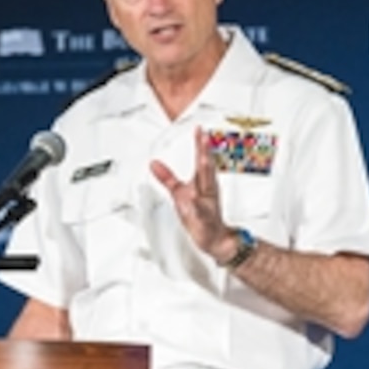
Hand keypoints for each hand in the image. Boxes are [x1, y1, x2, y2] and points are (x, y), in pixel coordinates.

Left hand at [150, 126, 237, 262]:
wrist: (214, 238)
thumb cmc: (200, 214)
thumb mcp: (179, 193)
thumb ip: (167, 177)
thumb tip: (154, 163)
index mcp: (204, 182)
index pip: (202, 160)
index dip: (200, 144)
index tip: (199, 130)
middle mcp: (208, 190)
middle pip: (206, 167)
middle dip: (205, 151)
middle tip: (204, 137)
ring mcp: (208, 203)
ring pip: (207, 185)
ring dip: (205, 171)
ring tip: (202, 158)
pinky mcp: (204, 219)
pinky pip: (201, 210)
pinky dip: (197, 204)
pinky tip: (193, 198)